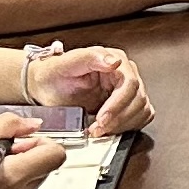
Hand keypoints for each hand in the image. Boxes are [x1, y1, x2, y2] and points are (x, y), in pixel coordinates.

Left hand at [25, 45, 152, 135]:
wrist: (46, 86)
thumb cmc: (54, 74)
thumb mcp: (66, 64)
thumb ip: (90, 58)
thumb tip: (115, 61)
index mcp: (115, 59)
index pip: (130, 84)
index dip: (118, 104)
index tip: (102, 118)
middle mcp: (125, 73)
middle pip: (138, 99)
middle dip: (118, 118)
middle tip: (97, 129)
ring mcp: (128, 89)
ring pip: (141, 110)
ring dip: (122, 124)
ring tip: (99, 130)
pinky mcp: (127, 104)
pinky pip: (141, 116)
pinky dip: (129, 126)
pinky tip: (111, 128)